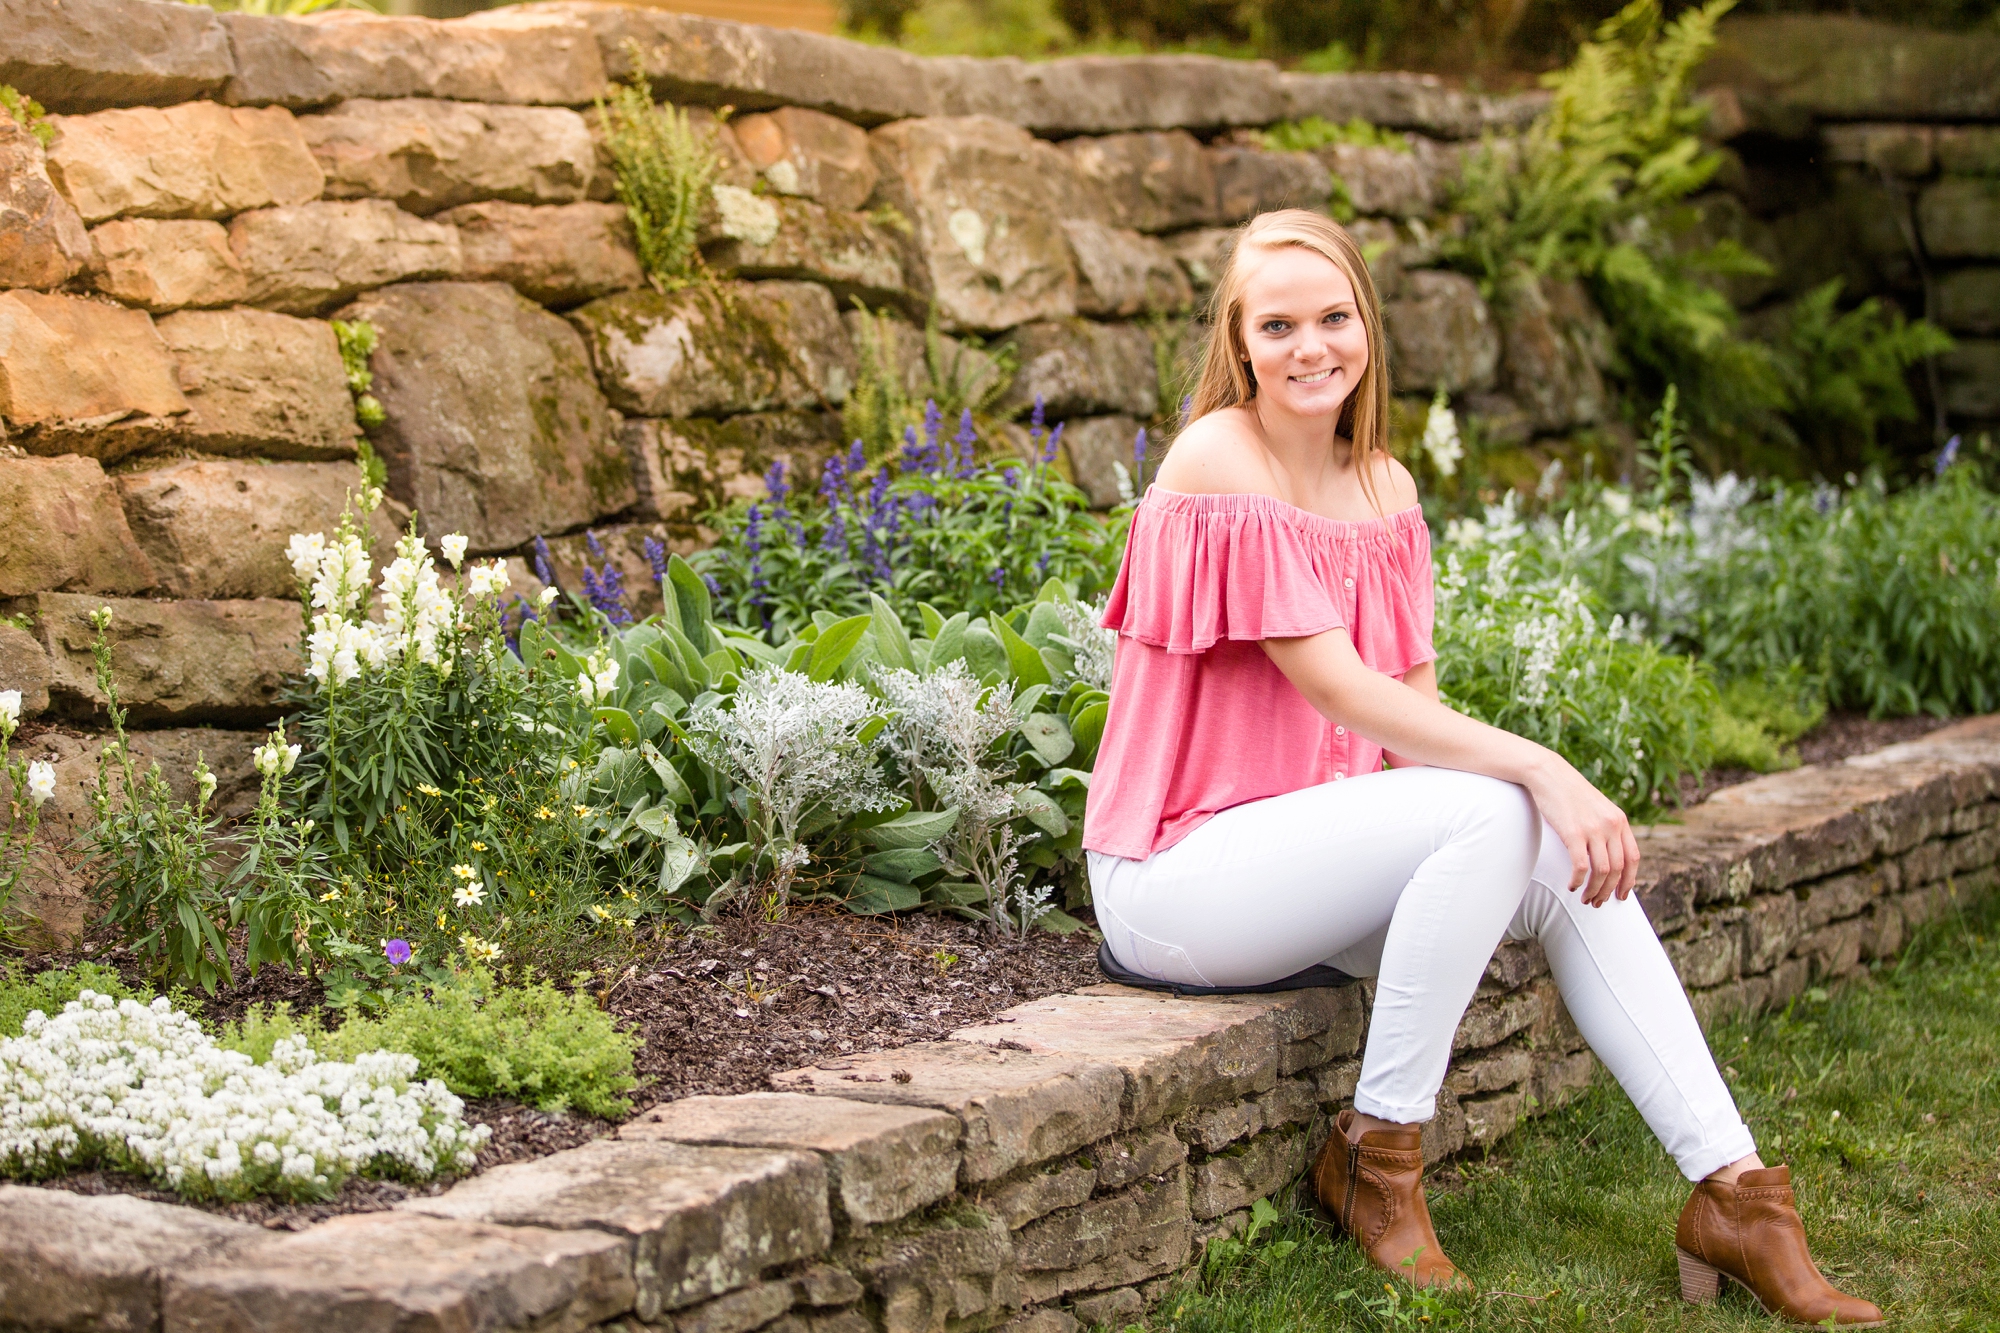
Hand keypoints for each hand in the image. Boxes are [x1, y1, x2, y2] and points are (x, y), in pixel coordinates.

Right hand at [1523, 753, 1638, 905]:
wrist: (1549, 774)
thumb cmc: (1569, 793)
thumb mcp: (1597, 808)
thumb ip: (1607, 828)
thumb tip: (1609, 856)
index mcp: (1620, 820)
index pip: (1633, 858)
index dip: (1629, 881)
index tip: (1622, 895)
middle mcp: (1611, 825)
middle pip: (1618, 869)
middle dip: (1609, 891)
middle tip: (1598, 902)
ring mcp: (1593, 829)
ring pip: (1602, 872)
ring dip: (1594, 890)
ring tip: (1585, 898)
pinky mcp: (1573, 833)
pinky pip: (1581, 866)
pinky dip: (1578, 881)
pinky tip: (1571, 885)